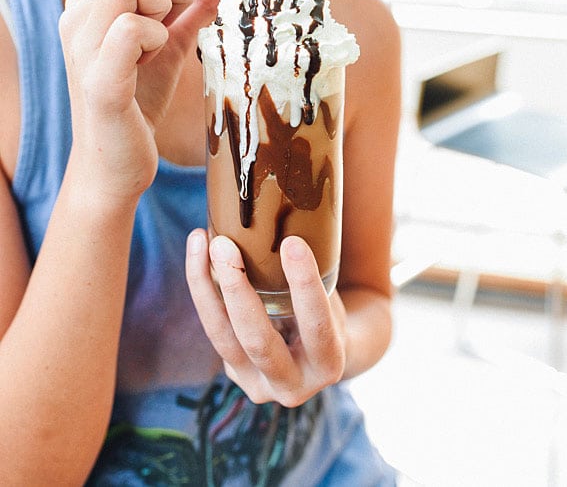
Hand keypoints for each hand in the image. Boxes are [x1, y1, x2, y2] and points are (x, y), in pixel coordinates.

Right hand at [59, 0, 248, 203]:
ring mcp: (83, 42)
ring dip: (162, 9)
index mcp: (93, 3)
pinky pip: (132, 27)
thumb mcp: (170, 45)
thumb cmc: (139, 103)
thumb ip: (193, 8)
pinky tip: (148, 62)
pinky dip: (154, 38)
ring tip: (155, 48)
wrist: (115, 165)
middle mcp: (79, 13)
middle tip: (180, 23)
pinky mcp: (97, 74)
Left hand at [185, 230, 346, 406]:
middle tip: (223, 244)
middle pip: (257, 340)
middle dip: (237, 290)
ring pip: (222, 337)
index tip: (293, 243)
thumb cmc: (330, 314)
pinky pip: (214, 328)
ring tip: (201, 241)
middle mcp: (291, 386)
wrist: (320, 355)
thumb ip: (312, 277)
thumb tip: (286, 216)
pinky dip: (204, 289)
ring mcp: (258, 385)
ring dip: (206, 287)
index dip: (304, 286)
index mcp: (328, 365)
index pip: (316, 326)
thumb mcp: (332, 300)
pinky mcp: (235, 373)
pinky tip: (198, 253)